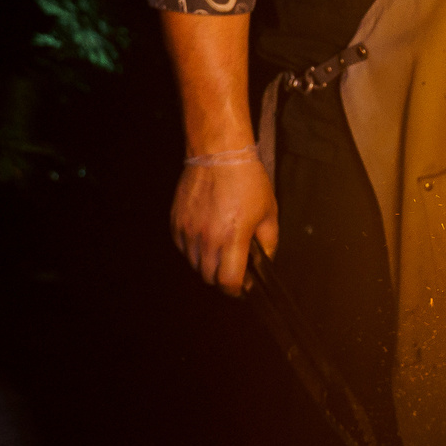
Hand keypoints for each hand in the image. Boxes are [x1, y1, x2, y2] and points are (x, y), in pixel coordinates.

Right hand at [172, 155, 278, 296]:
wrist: (219, 155)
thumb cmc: (248, 181)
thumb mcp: (269, 212)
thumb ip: (268, 242)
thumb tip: (265, 262)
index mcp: (232, 238)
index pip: (228, 281)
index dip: (237, 290)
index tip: (244, 286)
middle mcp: (206, 239)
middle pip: (209, 277)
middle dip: (223, 279)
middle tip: (234, 270)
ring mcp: (188, 231)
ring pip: (194, 264)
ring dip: (208, 264)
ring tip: (221, 250)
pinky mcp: (176, 223)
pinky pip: (183, 248)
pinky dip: (194, 249)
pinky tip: (207, 237)